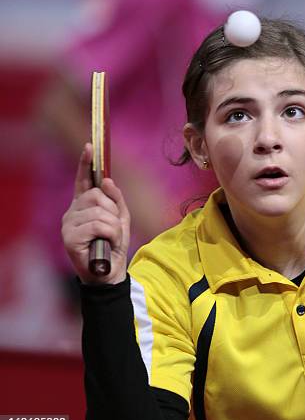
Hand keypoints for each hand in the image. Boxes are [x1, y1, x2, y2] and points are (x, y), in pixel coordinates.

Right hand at [62, 143, 130, 284]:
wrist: (110, 272)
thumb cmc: (114, 245)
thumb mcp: (121, 219)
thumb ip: (116, 200)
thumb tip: (108, 181)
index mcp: (83, 206)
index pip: (83, 181)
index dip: (84, 164)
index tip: (89, 146)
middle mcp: (72, 212)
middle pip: (96, 195)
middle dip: (112, 210)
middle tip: (114, 229)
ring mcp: (69, 225)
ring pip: (100, 210)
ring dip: (114, 226)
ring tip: (111, 239)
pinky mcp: (69, 237)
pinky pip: (98, 224)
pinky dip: (111, 233)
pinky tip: (107, 243)